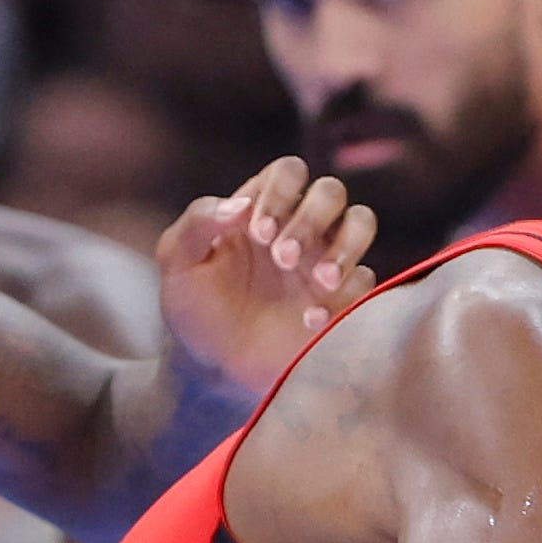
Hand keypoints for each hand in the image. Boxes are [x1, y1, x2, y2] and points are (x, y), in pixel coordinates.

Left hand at [153, 157, 377, 401]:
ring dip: (346, 246)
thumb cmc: (195, 307)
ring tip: (320, 282)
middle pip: (331, 192)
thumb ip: (199, 221)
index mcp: (263, 208)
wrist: (211, 369)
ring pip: (362, 223)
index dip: (280, 193)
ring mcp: (326, 261)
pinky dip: (344, 298)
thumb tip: (240, 205)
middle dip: (310, 219)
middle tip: (282, 259)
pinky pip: (364, 283)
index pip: (288, 172)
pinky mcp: (343, 300)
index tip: (257, 234)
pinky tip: (311, 322)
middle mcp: (300, 227)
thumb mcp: (177, 260)